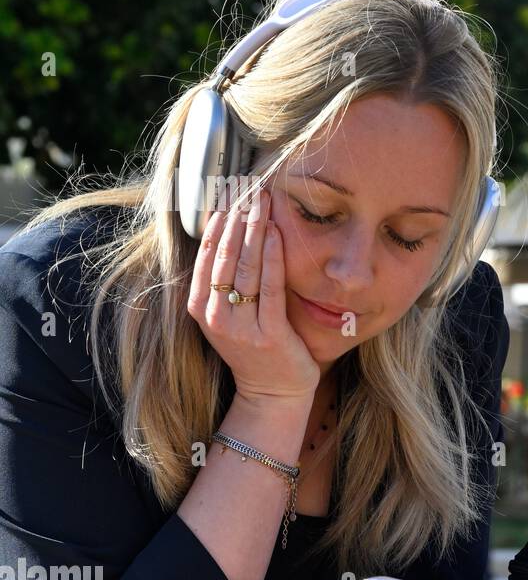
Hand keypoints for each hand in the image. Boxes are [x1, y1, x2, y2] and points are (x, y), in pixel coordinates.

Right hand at [187, 186, 320, 404]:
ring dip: (254, 229)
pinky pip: (269, 287)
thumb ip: (225, 280)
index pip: (206, 253)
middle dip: (236, 217)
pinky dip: (272, 257)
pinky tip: (276, 233)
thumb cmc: (256, 347)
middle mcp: (214, 315)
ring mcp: (240, 326)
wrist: (273, 394)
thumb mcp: (230, 313)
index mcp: (199, 306)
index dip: (217, 220)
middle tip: (248, 186)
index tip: (229, 190)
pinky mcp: (268, 333)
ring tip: (262, 199)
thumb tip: (229, 230)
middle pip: (224, 255)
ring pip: (245, 267)